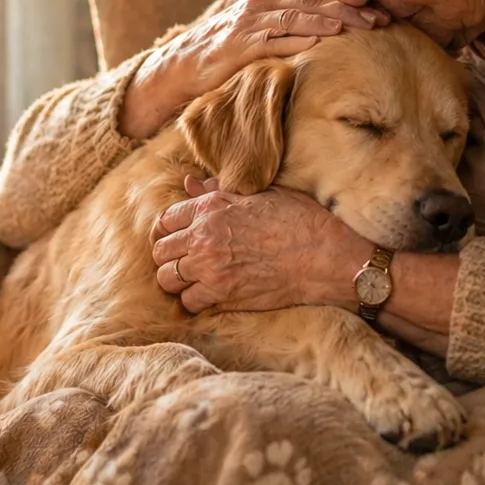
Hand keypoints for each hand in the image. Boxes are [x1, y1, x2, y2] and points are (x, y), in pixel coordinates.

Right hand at [120, 0, 388, 138]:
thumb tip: (333, 16)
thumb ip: (292, 13)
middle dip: (350, 10)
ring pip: (298, 16)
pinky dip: (297, 40)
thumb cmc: (229, 46)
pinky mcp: (239, 45)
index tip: (381, 9)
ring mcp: (249, 21)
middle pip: (314, 0)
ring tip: (358, 29)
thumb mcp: (263, 24)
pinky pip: (273, 40)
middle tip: (381, 20)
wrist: (184, 64)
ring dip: (330, 22)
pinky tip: (319, 42)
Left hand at [151, 175, 361, 312]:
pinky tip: (208, 295)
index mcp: (211, 207)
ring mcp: (210, 267)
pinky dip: (194, 301)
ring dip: (177, 279)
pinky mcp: (222, 294)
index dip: (168, 229)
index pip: (166, 219)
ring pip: (167, 278)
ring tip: (193, 278)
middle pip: (160, 250)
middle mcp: (203, 236)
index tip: (178, 237)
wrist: (324, 256)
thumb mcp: (259, 194)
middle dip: (169, 255)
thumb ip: (218, 190)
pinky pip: (188, 302)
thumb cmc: (299, 220)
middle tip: (185, 260)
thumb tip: (190, 182)